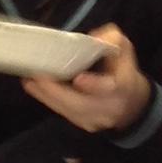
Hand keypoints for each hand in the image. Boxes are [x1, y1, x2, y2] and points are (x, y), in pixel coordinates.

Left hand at [24, 24, 152, 133]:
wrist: (132, 105)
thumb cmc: (125, 73)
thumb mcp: (124, 51)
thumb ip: (112, 40)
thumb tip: (93, 39)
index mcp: (123, 88)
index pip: (109, 89)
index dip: (93, 85)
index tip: (78, 79)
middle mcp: (109, 108)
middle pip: (80, 104)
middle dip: (56, 91)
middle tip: (36, 75)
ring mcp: (95, 120)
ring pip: (68, 110)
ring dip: (46, 95)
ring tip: (29, 79)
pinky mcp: (83, 124)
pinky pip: (63, 112)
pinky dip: (47, 99)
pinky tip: (33, 87)